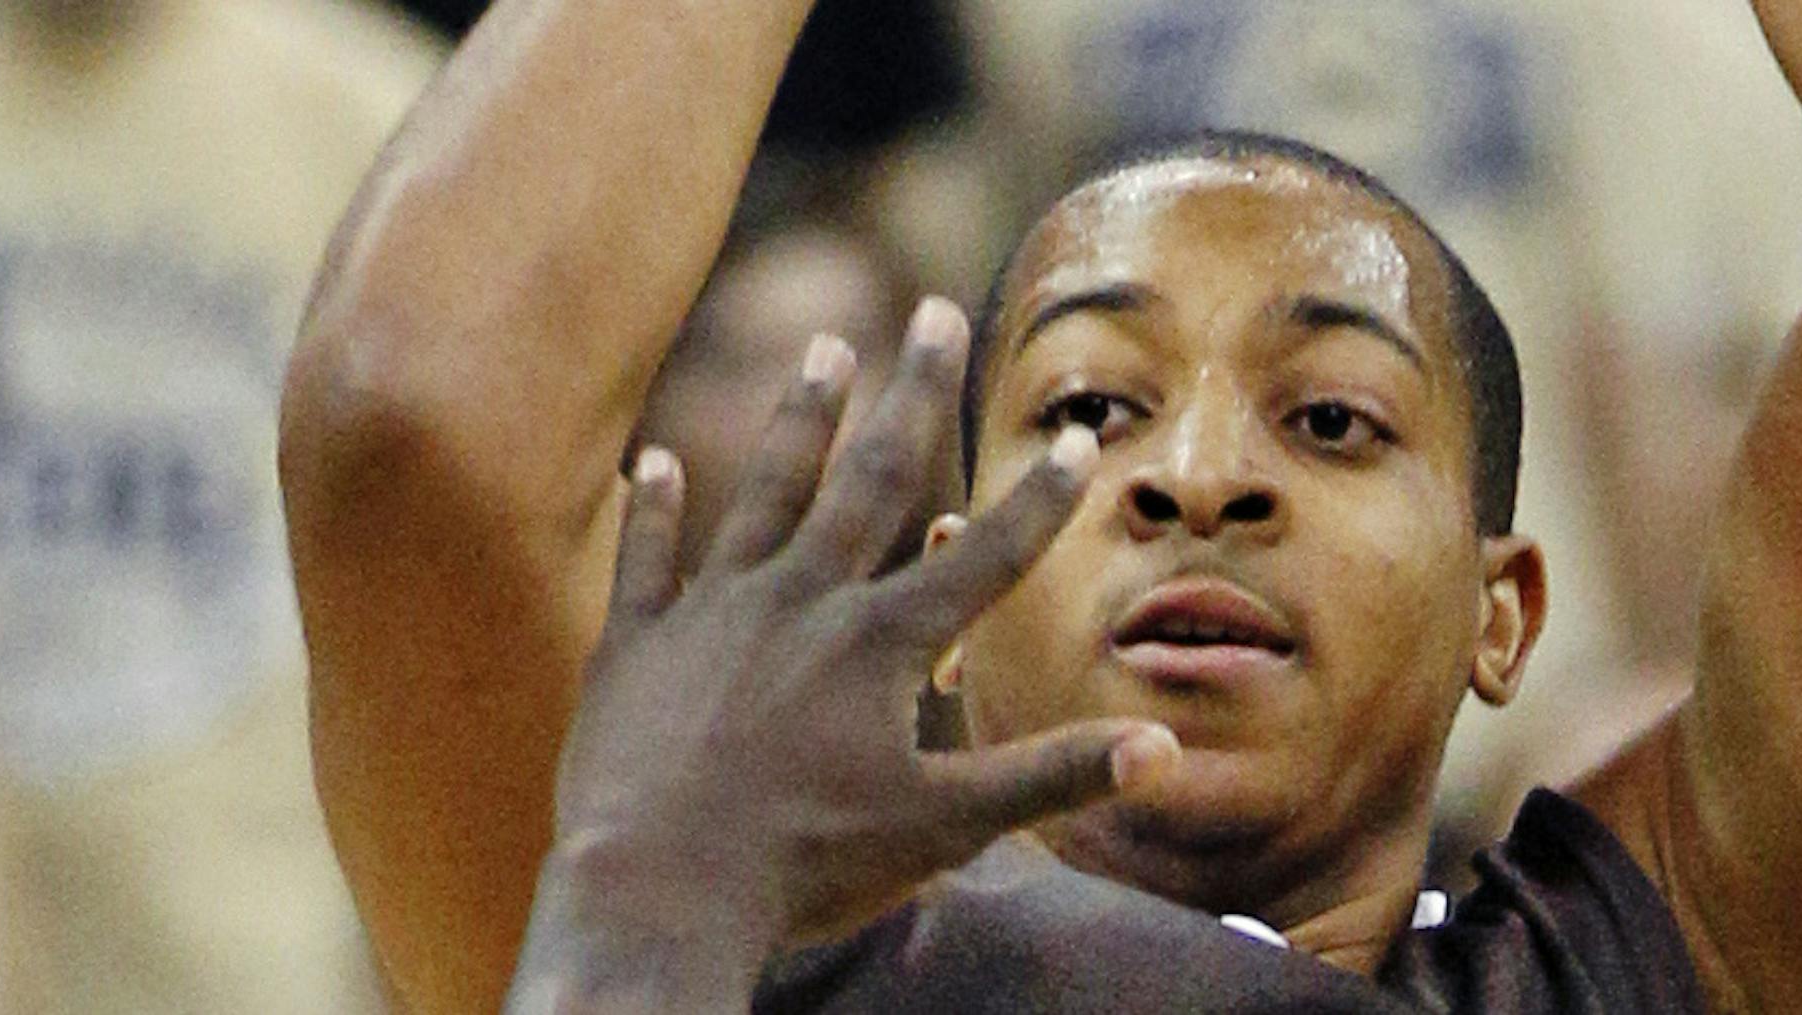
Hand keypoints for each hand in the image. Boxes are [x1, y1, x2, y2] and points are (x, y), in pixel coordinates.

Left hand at [535, 299, 1178, 974]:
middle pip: (869, 480)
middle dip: (913, 394)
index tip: (1074, 438)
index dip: (1036, 500)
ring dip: (800, 417)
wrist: (654, 893)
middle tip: (936, 313)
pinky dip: (656, 510)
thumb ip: (1050, 776)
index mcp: (880, 643)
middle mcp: (799, 602)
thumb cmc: (805, 867)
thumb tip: (1163, 750)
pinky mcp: (638, 643)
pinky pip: (650, 559)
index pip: (980, 555)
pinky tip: (655, 461)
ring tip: (826, 345)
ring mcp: (712, 614)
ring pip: (765, 493)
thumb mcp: (944, 829)